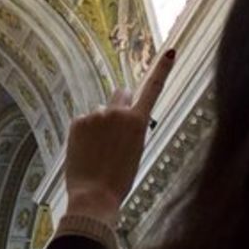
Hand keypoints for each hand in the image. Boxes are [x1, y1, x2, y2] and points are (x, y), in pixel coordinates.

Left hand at [63, 50, 175, 223]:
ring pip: (101, 113)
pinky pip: (84, 122)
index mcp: (137, 121)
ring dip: (100, 125)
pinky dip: (85, 133)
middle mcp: (117, 112)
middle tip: (116, 127)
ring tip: (99, 152)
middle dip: (121, 103)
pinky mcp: (77, 122)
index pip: (153, 88)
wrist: (94, 196)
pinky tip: (86, 151)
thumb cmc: (119, 179)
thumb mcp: (135, 151)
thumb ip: (130, 127)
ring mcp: (95, 115)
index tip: (171, 51)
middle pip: (122, 94)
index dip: (163, 69)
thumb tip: (121, 113)